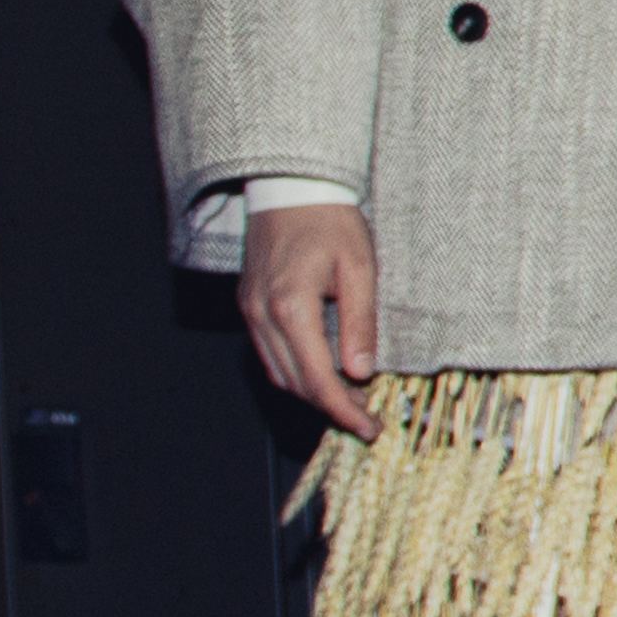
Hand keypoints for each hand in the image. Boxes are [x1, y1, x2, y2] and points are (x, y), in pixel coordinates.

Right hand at [240, 202, 386, 441]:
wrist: (290, 188)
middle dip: (330, 407)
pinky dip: (295, 371)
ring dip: (311, 392)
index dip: (342, 410)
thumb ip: (360, 322)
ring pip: (277, 373)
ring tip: (351, 399)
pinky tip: (324, 372)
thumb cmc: (330, 222)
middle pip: (293, 383)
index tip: (368, 428)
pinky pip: (269, 353)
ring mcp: (250, 311)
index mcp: (291, 306)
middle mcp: (262, 314)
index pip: (316, 378)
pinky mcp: (248, 305)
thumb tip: (361, 372)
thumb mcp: (360, 268)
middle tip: (366, 418)